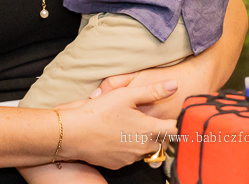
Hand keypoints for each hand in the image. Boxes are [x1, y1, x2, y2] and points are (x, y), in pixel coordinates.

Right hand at [59, 79, 177, 169]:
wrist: (74, 134)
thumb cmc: (99, 112)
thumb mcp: (126, 94)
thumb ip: (152, 90)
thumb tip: (175, 84)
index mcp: (149, 130)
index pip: (174, 129)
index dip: (171, 121)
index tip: (164, 115)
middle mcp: (144, 148)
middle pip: (162, 142)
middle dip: (158, 132)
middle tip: (145, 119)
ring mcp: (131, 158)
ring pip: (145, 151)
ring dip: (142, 141)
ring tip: (127, 127)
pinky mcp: (118, 164)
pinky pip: (129, 157)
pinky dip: (126, 148)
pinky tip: (115, 137)